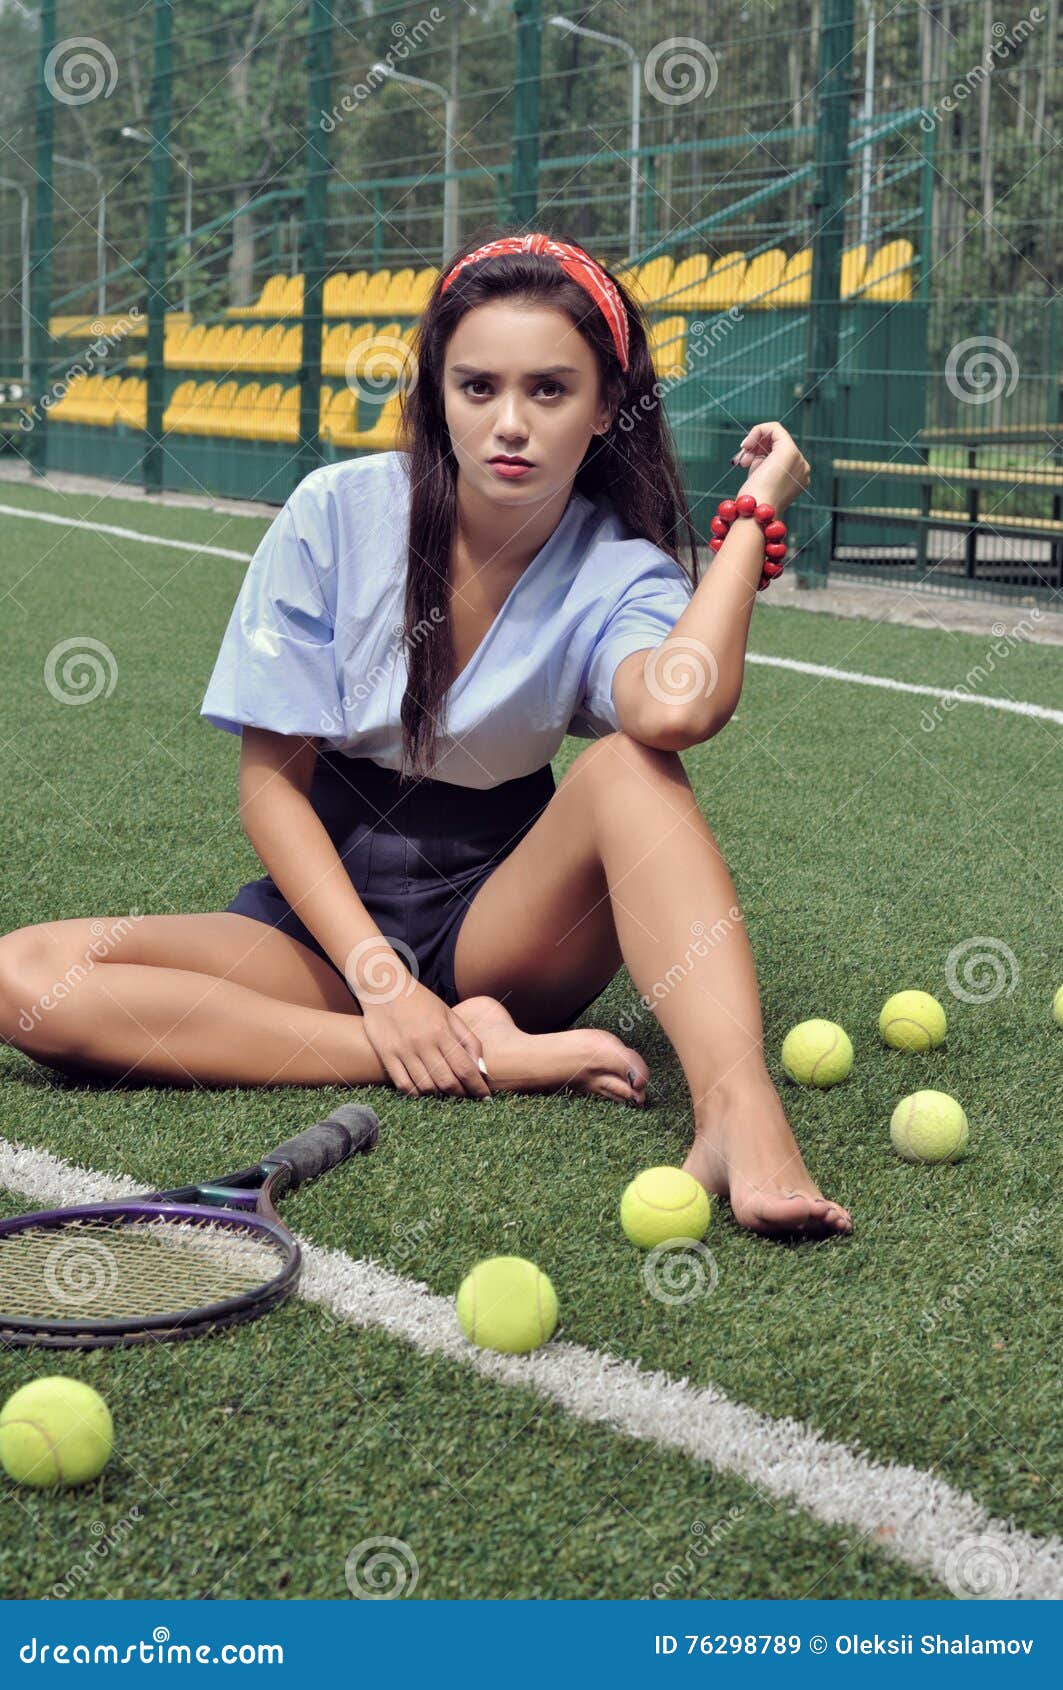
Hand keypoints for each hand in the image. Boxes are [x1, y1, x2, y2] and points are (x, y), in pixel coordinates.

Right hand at [359, 977, 492, 1098]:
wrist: (384, 987)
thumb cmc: (421, 1001)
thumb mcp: (449, 1014)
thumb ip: (468, 1040)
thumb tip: (481, 1068)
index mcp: (442, 1031)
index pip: (465, 1068)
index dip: (477, 1087)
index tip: (485, 1097)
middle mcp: (423, 1043)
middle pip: (447, 1082)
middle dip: (461, 1094)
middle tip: (466, 1096)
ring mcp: (403, 1051)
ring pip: (426, 1087)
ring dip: (440, 1095)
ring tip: (446, 1092)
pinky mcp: (386, 1055)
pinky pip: (404, 1085)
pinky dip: (417, 1093)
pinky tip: (424, 1089)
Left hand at [730, 421, 810, 518]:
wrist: (755, 512)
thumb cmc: (753, 502)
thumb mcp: (759, 480)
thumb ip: (762, 466)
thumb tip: (752, 455)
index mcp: (798, 477)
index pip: (778, 455)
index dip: (758, 454)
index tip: (742, 463)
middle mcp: (802, 467)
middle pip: (776, 445)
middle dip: (754, 449)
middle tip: (740, 461)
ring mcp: (798, 459)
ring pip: (774, 436)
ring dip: (753, 444)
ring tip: (742, 460)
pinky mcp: (788, 450)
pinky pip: (774, 428)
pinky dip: (757, 431)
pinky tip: (746, 444)